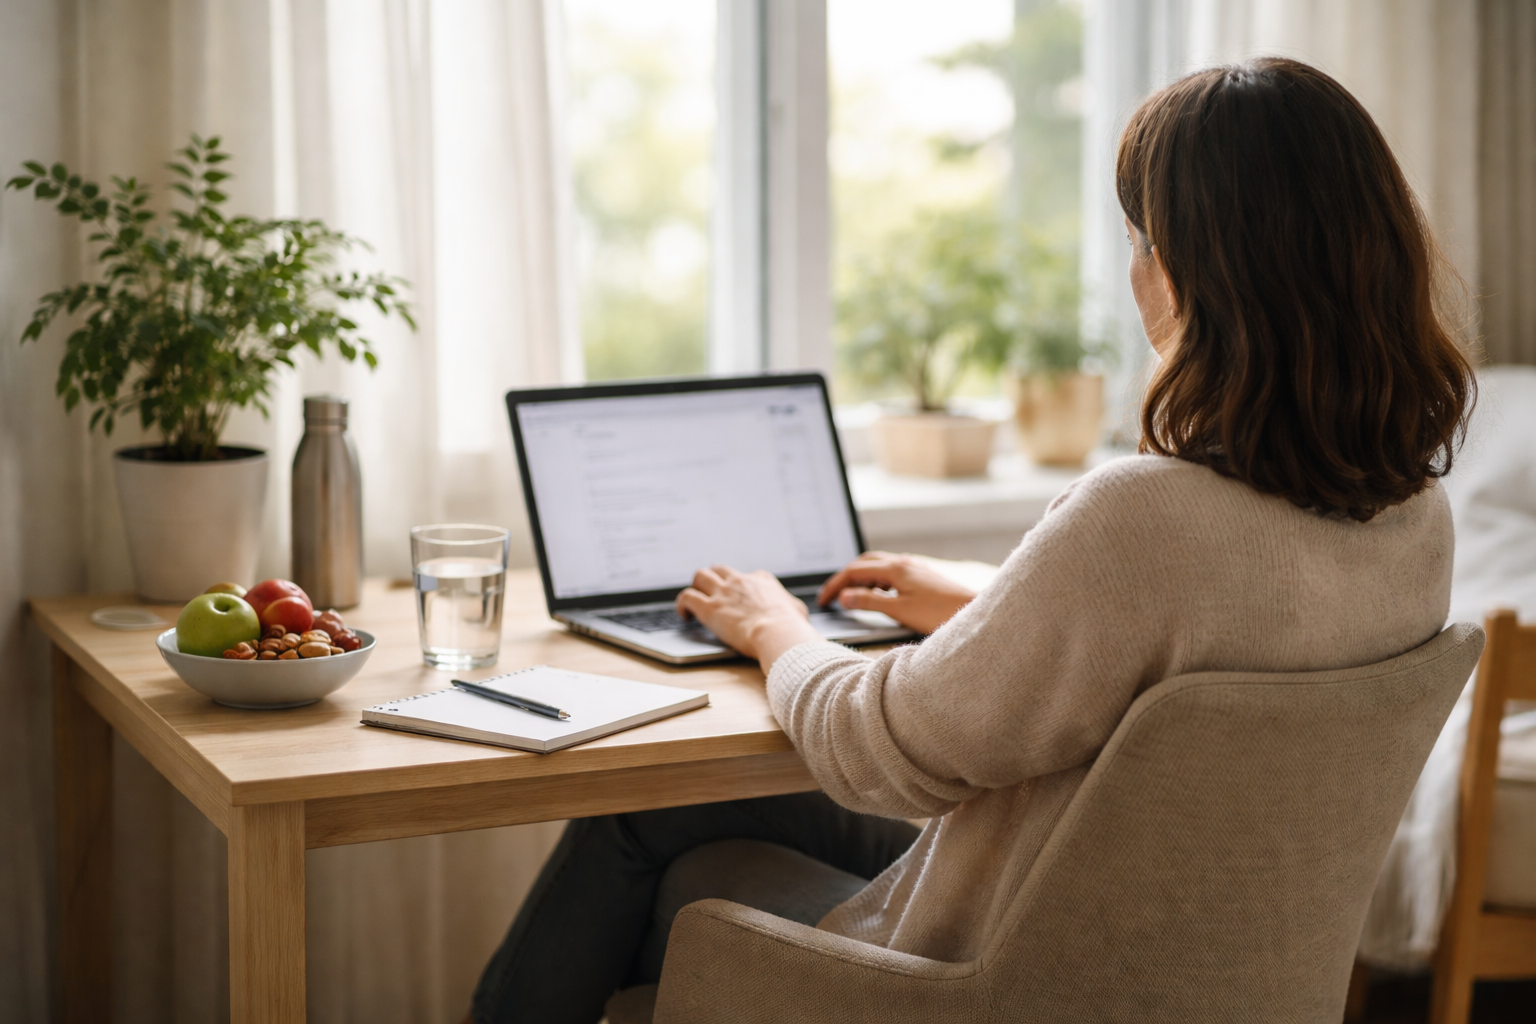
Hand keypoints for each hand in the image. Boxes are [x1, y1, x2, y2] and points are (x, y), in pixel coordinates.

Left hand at [676, 565, 820, 669]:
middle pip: (719, 569)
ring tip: (694, 600)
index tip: (739, 598)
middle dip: (713, 578)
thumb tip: (793, 610)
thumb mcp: (798, 609)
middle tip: (710, 592)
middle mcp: (740, 581)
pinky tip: (684, 614)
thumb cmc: (791, 626)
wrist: (778, 633)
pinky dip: (682, 603)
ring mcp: (723, 592)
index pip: (747, 576)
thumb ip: (791, 606)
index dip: (741, 587)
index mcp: (761, 580)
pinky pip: (687, 597)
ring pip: (699, 576)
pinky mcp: (709, 607)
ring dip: (695, 586)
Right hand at [817, 552, 975, 634]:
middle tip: (833, 596)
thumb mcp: (899, 610)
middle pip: (864, 563)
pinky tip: (878, 597)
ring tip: (851, 598)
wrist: (974, 612)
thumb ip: (869, 602)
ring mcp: (914, 568)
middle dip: (845, 578)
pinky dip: (876, 583)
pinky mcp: (922, 577)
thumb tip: (845, 596)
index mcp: (895, 568)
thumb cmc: (940, 613)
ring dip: (861, 579)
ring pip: (878, 567)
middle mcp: (904, 563)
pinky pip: (891, 573)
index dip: (835, 585)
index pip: (854, 570)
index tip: (823, 601)